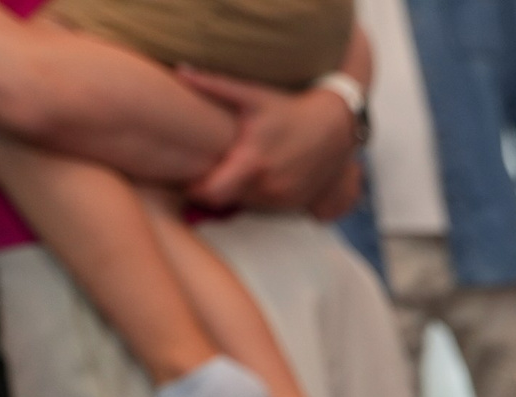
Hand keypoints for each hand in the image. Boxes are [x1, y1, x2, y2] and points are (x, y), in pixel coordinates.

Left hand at [179, 69, 359, 212]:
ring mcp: (284, 196)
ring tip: (231, 174)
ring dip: (235, 193)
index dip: (196, 190)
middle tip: (204, 176)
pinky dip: (256, 196)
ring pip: (246, 205)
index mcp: (253, 161)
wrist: (334, 127)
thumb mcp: (253, 95)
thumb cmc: (289, 108)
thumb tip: (181, 70)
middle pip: (226, 200)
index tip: (188, 181)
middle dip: (213, 191)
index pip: (214, 192)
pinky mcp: (295, 202)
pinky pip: (266, 207)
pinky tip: (255, 177)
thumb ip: (215, 85)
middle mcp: (269, 184)